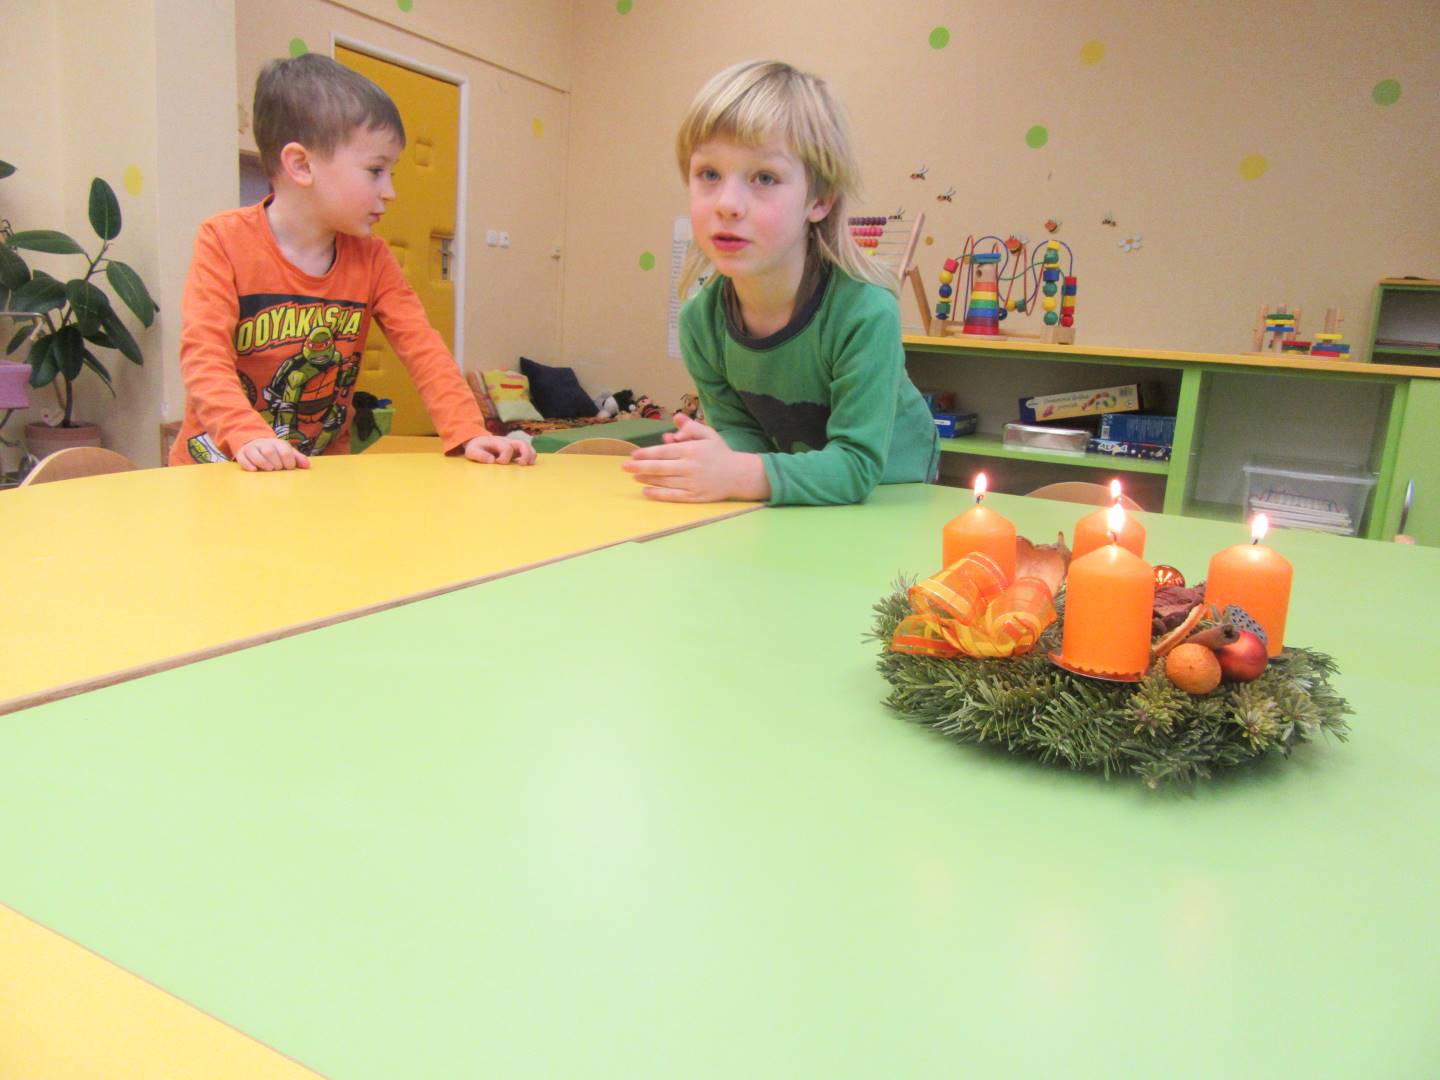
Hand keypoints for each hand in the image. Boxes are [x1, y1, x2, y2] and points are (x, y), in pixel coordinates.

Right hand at [237, 437, 309, 471]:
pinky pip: (243, 458)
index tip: (289, 467)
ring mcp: (252, 448)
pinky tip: (254, 470)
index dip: (289, 461)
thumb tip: (307, 466)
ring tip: (269, 469)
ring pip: (256, 453)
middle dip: (276, 462)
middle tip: (278, 469)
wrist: (255, 441)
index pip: (285, 451)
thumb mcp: (287, 452)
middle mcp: (264, 444)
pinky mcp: (242, 454)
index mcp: (277, 443)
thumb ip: (298, 458)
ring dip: (263, 463)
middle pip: (269, 451)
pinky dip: (248, 464)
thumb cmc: (275, 451)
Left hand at [462, 435, 536, 464]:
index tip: (498, 462)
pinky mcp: (516, 449)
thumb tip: (492, 460)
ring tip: (528, 464)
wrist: (477, 440)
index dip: (505, 457)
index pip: (506, 448)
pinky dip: (531, 456)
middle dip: (525, 454)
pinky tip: (528, 464)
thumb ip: (480, 455)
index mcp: (497, 442)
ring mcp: (513, 445)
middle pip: (521, 443)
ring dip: (530, 455)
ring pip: (527, 446)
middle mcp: (507, 441)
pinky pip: (528, 450)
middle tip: (522, 464)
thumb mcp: (472, 451)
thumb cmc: (476, 447)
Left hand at [622, 413, 768, 501]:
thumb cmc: (720, 452)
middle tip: (624, 467)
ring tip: (634, 476)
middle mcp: (690, 467)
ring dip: (647, 479)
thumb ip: (690, 426)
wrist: (739, 475)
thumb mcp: (708, 434)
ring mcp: (692, 483)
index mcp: (692, 450)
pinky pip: (673, 496)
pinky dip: (658, 494)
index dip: (647, 453)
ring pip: (664, 481)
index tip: (633, 454)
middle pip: (660, 467)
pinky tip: (646, 492)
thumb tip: (675, 419)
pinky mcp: (695, 497)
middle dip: (640, 467)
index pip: (664, 452)